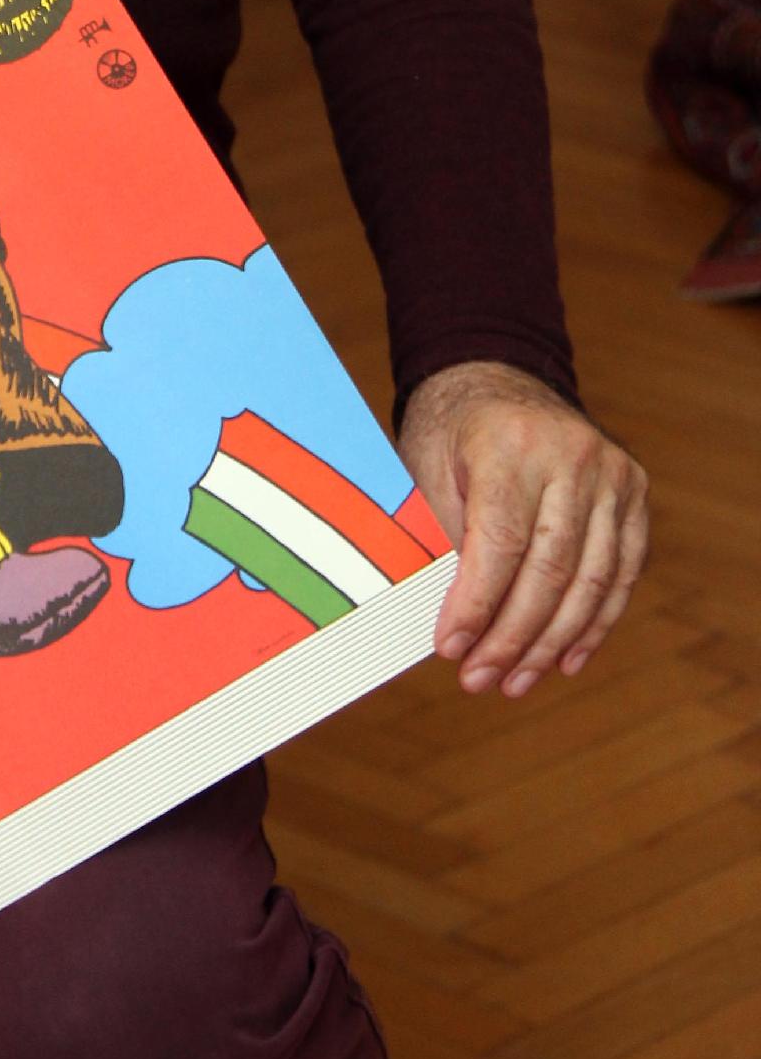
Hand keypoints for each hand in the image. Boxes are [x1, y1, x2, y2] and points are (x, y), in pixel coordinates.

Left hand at [399, 360, 646, 698]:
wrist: (496, 376)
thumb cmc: (451, 429)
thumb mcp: (425, 467)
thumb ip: (444, 536)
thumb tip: (454, 623)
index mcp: (510, 443)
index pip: (500, 543)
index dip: (477, 606)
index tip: (450, 649)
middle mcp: (571, 455)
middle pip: (548, 570)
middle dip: (512, 637)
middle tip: (479, 680)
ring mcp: (611, 473)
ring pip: (589, 580)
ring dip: (551, 642)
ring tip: (516, 681)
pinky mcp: (634, 492)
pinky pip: (620, 572)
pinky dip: (595, 622)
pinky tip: (565, 659)